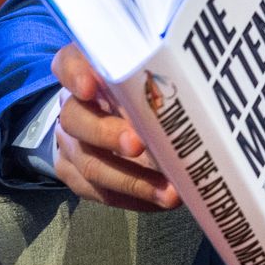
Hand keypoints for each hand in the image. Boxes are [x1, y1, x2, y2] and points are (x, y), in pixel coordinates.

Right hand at [49, 43, 180, 211]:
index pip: (67, 62)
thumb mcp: (145, 78)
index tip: (90, 86)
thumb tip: (197, 94)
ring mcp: (69, 144)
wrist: (101, 122)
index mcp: (86, 72)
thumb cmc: (137, 93)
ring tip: (167, 192)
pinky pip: (99, 192)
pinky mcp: (74, 175)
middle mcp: (71, 106)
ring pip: (89, 163)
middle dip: (107, 134)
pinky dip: (133, 199)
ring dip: (131, 180)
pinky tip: (160, 201)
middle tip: (138, 145)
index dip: (75, 74)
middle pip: (75, 118)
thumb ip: (159, 79)